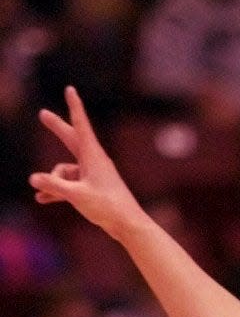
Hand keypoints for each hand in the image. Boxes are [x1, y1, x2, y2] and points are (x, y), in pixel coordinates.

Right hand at [28, 85, 144, 239]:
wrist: (129, 226)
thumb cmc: (107, 207)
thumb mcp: (76, 195)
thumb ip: (53, 186)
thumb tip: (33, 179)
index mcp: (93, 155)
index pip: (81, 125)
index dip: (74, 106)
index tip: (70, 89)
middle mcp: (94, 162)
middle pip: (71, 140)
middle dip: (57, 129)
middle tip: (43, 115)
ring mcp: (94, 176)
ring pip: (66, 171)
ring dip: (54, 183)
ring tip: (44, 197)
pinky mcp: (94, 189)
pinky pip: (71, 185)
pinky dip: (58, 191)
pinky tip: (43, 200)